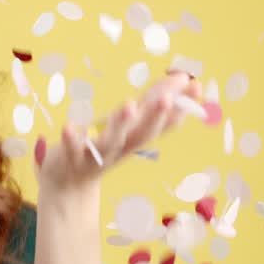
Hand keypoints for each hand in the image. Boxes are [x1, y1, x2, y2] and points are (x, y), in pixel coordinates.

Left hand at [36, 70, 201, 198]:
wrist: (67, 187)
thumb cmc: (100, 148)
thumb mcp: (128, 125)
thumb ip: (151, 102)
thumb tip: (182, 77)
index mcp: (135, 139)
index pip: (161, 123)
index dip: (179, 106)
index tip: (196, 86)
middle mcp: (120, 149)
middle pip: (141, 134)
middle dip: (155, 116)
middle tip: (169, 98)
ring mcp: (96, 156)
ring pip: (111, 141)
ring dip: (120, 124)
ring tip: (129, 105)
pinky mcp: (71, 159)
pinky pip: (71, 150)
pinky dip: (71, 140)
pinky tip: (69, 126)